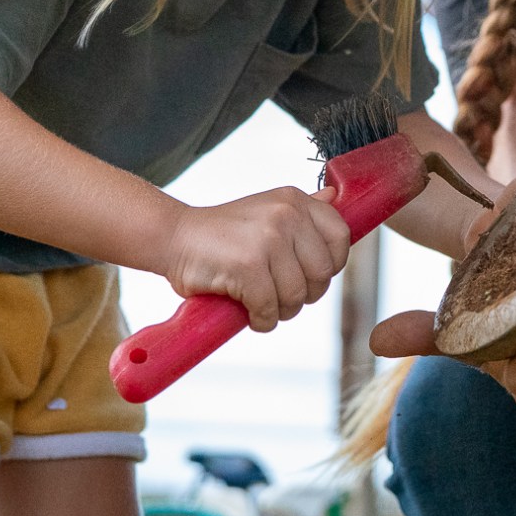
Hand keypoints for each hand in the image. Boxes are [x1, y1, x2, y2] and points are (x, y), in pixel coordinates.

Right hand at [163, 186, 350, 330]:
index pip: (341, 236)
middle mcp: (286, 214)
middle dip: (304, 295)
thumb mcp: (267, 209)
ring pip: (297, 295)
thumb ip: (302, 209)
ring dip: (281, 311)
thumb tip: (334, 195)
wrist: (174, 238)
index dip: (331, 265)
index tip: (309, 275)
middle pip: (322, 273)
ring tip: (262, 304)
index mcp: (295, 200)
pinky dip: (261, 320)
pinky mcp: (248, 266)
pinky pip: (270, 309)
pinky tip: (249, 313)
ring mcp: (268, 239)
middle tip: (280, 296)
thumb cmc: (223, 233)